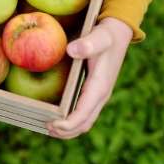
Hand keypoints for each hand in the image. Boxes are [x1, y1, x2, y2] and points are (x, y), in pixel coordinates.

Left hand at [46, 17, 132, 138]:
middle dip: (66, 130)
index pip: (84, 113)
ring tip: (48, 128)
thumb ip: (87, 44)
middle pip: (84, 123)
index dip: (68, 123)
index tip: (52, 123)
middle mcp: (100, 95)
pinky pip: (83, 114)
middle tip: (45, 126)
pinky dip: (71, 122)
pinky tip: (56, 119)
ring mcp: (98, 96)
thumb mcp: (99, 37)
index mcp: (100, 86)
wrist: (117, 34)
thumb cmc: (106, 35)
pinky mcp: (93, 94)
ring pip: (85, 122)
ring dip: (68, 130)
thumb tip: (71, 50)